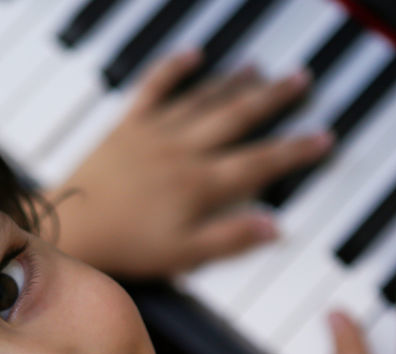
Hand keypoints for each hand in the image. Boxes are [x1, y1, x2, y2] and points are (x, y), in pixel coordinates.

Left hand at [44, 48, 333, 276]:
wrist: (72, 229)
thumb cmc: (126, 248)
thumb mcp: (184, 255)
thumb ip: (230, 240)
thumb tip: (274, 227)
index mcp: (200, 184)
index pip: (259, 163)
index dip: (295, 150)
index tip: (323, 137)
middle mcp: (182, 151)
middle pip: (237, 118)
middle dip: (273, 99)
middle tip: (302, 80)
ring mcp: (154, 134)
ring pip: (203, 100)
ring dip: (234, 82)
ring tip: (260, 68)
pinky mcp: (127, 126)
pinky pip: (153, 89)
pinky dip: (173, 69)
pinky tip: (192, 55)